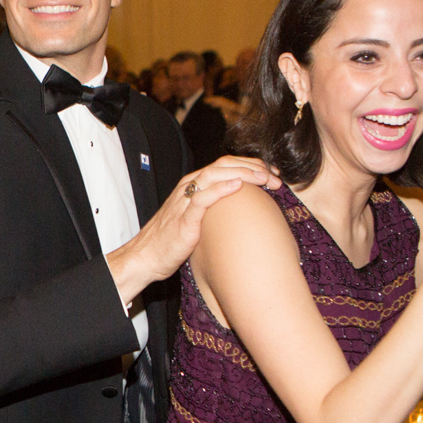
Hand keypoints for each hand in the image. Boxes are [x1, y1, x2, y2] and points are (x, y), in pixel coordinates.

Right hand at [106, 155, 279, 301]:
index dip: (252, 166)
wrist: (146, 257)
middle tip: (276, 177)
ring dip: (242, 174)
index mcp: (194, 185)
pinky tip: (237, 186)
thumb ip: (214, 208)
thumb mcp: (197, 218)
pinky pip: (202, 198)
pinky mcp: (183, 218)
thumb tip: (240, 209)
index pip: (226, 165)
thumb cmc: (171, 240)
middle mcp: (189, 187)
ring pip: (215, 175)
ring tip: (263, 178)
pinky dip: (220, 189)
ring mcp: (185, 201)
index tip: (273, 174)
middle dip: (253, 167)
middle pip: (224, 165)